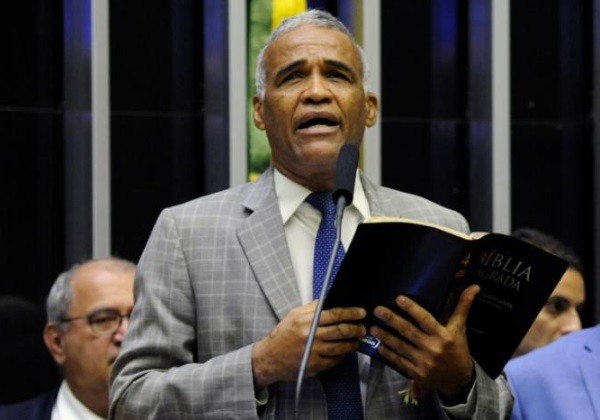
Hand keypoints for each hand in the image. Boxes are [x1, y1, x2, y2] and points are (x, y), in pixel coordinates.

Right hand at [252, 301, 365, 389]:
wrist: (269, 357)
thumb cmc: (283, 335)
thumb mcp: (294, 315)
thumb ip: (312, 308)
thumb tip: (329, 301)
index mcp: (305, 320)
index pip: (334, 314)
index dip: (350, 312)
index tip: (361, 312)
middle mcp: (309, 335)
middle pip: (340, 330)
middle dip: (356, 328)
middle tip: (362, 328)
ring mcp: (312, 351)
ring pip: (340, 346)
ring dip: (352, 343)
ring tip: (356, 341)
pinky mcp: (313, 365)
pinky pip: (334, 360)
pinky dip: (341, 356)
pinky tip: (343, 352)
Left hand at [369, 284, 479, 401]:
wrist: (459, 380)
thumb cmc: (458, 349)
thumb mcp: (460, 328)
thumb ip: (463, 306)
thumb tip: (474, 286)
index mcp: (443, 335)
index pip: (425, 319)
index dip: (412, 309)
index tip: (398, 298)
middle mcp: (432, 348)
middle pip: (408, 331)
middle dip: (392, 320)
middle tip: (377, 310)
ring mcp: (423, 362)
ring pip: (400, 346)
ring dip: (385, 336)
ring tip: (372, 327)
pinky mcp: (416, 373)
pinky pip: (399, 361)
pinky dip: (388, 353)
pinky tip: (378, 346)